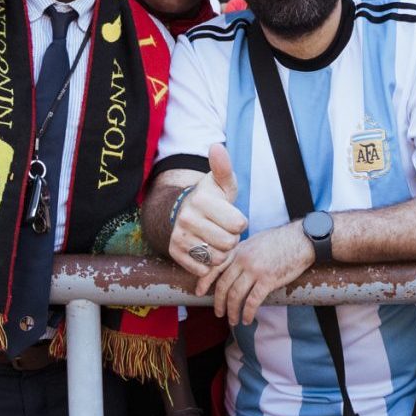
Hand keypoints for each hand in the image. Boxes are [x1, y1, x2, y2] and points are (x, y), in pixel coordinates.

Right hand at [168, 144, 247, 275]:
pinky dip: (208, 264)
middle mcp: (186, 218)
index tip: (232, 217)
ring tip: (216, 240)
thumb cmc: (212, 198)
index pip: (239, 225)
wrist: (184, 211)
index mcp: (201, 200)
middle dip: (232, 239)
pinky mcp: (174, 253)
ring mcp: (178, 237)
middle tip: (224, 230)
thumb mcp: (221, 183)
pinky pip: (202, 270)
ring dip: (222, 252)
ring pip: (217, 258)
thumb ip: (223, 168)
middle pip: (229, 243)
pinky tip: (206, 250)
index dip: (240, 222)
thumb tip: (217, 146)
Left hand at [201, 224, 314, 325]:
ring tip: (233, 320)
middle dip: (219, 302)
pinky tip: (247, 319)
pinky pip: (252, 300)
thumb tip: (233, 268)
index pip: (215, 267)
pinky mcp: (268, 279)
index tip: (198, 293)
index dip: (204, 281)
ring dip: (232, 311)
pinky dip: (247, 312)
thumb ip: (242, 254)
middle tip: (219, 313)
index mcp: (238, 250)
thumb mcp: (255, 242)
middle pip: (223, 285)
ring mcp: (254, 269)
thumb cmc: (281, 241)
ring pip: (236, 295)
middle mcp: (243, 259)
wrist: (301, 239)